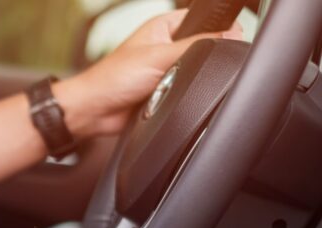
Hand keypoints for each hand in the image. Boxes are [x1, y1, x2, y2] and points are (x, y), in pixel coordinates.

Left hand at [56, 9, 243, 137]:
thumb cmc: (112, 79)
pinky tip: (172, 95)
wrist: (94, 112)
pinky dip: (183, 94)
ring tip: (173, 82)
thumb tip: (229, 37)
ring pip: (196, 71)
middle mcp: (167, 46)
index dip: (219, 27)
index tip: (230, 38)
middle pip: (204, 47)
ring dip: (189, 79)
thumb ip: (196, 45)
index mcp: (164, 27)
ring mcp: (167, 69)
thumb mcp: (159, 56)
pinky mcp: (165, 90)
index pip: (204, 19)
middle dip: (203, 58)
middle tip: (189, 66)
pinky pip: (186, 90)